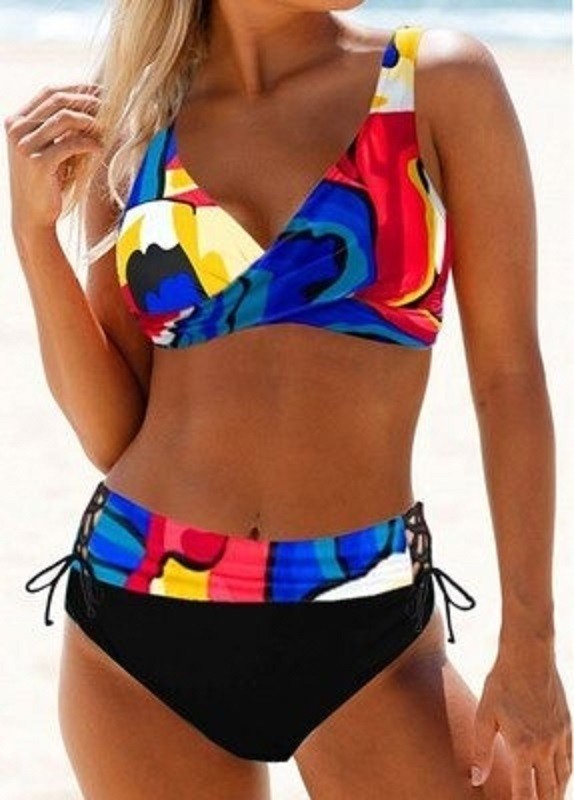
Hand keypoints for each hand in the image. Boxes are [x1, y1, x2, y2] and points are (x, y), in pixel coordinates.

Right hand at [4, 83, 102, 232]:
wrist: (32, 215)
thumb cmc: (45, 181)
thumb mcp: (47, 149)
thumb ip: (57, 127)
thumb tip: (90, 103)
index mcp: (16, 121)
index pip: (49, 92)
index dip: (77, 89)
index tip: (101, 93)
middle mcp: (16, 129)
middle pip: (57, 100)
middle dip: (87, 101)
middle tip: (110, 106)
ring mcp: (25, 146)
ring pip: (64, 119)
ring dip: (90, 121)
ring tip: (107, 128)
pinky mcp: (38, 164)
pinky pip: (70, 144)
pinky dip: (88, 143)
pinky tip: (100, 148)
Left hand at [471, 648, 571, 798]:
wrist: (529, 656)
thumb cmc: (501, 684)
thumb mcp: (484, 715)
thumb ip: (481, 750)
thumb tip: (476, 778)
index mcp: (523, 747)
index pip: (525, 791)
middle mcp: (545, 747)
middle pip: (548, 790)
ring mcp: (559, 737)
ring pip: (563, 777)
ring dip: (557, 794)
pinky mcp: (566, 726)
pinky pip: (569, 759)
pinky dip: (566, 774)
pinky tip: (561, 778)